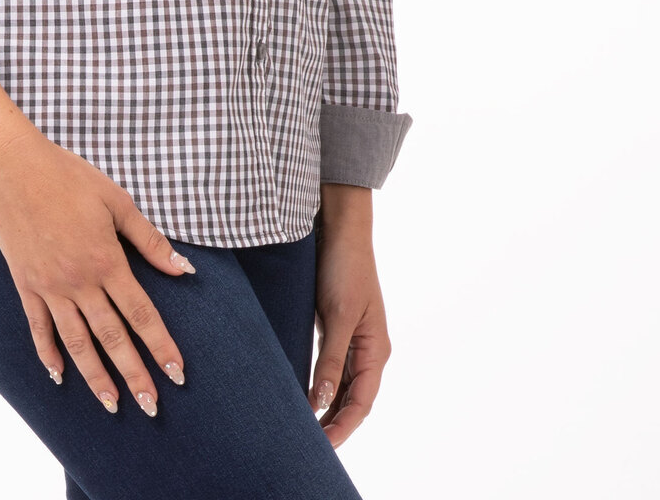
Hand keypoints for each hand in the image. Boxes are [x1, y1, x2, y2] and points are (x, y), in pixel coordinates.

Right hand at [0, 125, 193, 418]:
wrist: (15, 169)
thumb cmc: (70, 178)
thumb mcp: (117, 201)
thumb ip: (149, 240)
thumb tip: (182, 269)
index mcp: (107, 261)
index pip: (141, 315)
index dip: (161, 346)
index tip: (177, 373)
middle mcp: (79, 282)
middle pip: (112, 339)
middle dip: (134, 375)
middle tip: (151, 407)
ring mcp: (50, 287)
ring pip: (77, 342)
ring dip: (95, 377)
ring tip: (111, 405)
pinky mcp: (26, 284)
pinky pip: (38, 328)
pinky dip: (48, 354)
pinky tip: (59, 377)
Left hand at [307, 221, 391, 448]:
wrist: (340, 231)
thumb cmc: (344, 269)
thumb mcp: (338, 316)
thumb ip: (331, 360)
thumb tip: (321, 401)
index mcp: (376, 350)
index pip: (361, 403)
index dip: (342, 427)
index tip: (322, 447)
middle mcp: (368, 350)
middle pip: (352, 400)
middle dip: (333, 424)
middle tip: (308, 447)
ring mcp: (352, 340)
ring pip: (341, 387)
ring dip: (325, 408)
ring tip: (303, 430)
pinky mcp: (336, 330)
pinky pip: (330, 368)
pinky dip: (319, 385)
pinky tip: (303, 396)